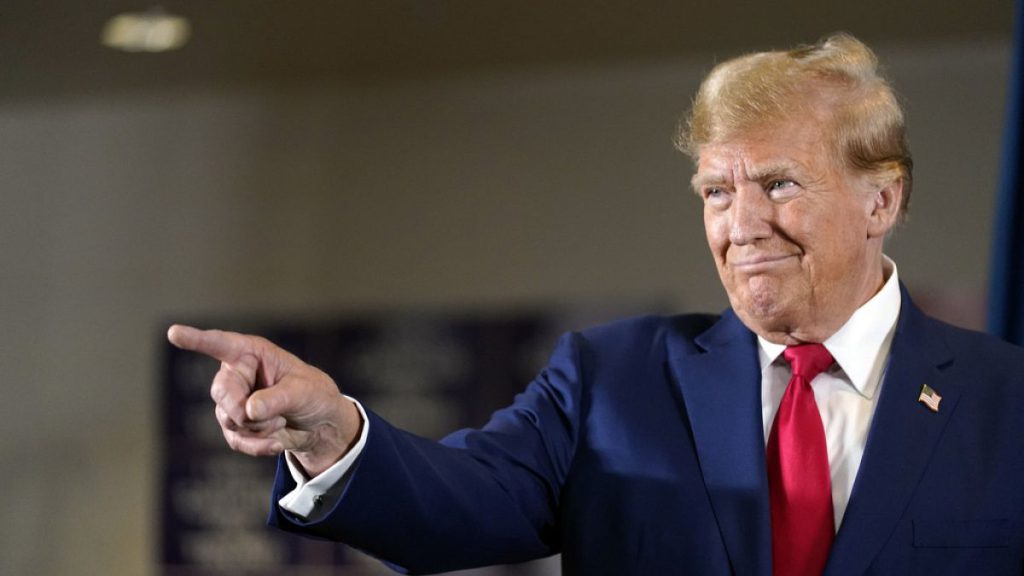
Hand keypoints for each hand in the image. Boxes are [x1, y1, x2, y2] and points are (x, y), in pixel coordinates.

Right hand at [167, 324, 360, 475]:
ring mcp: (232, 401)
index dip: (197, 339)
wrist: (319, 424)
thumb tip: (249, 410)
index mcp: (252, 353)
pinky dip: (258, 445)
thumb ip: (277, 398)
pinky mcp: (234, 426)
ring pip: (229, 418)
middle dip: (244, 410)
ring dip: (259, 427)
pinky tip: (276, 443)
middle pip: (222, 392)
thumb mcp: (304, 392)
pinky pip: (236, 440)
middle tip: (272, 414)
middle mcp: (237, 374)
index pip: (220, 344)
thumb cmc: (313, 395)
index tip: (174, 333)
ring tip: (281, 420)